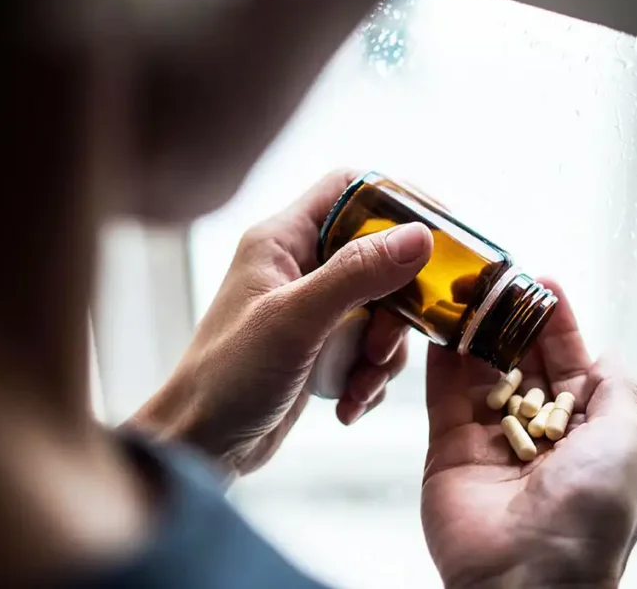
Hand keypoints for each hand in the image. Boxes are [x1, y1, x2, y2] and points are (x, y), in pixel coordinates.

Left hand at [130, 170, 432, 475]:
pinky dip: (369, 377)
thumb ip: (356, 274)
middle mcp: (298, 266)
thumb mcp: (295, 322)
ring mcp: (311, 310)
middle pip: (379, 257)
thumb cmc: (226, 378)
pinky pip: (368, 350)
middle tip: (384, 343)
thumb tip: (419, 236)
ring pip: (381, 310)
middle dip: (396, 306)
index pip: (350, 189)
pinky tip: (348, 404)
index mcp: (282, 240)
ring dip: (384, 352)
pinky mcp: (319, 350)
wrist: (197, 447)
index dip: (397, 199)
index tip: (439, 233)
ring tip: (359, 384)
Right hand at [422, 281, 636, 588]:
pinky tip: (440, 323)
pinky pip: (444, 395)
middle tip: (495, 277)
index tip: (540, 280)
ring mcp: (492, 440)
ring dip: (475, 331)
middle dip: (512, 319)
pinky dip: (441, 359)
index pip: (572, 362)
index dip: (557, 321)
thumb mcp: (630, 442)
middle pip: (524, 360)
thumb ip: (616, 391)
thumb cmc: (591, 514)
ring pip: (482, 372)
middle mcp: (540, 433)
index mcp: (589, 432)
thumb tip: (607, 353)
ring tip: (465, 289)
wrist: (526, 578)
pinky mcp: (450, 449)